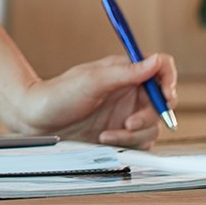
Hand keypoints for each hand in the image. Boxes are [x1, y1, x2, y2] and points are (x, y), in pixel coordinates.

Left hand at [12, 52, 178, 148]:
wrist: (36, 121)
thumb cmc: (58, 94)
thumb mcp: (93, 80)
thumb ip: (127, 72)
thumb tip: (156, 60)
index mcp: (126, 72)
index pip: (161, 69)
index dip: (169, 80)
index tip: (166, 95)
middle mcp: (129, 91)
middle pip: (162, 102)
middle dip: (150, 115)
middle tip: (129, 122)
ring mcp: (126, 113)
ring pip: (152, 126)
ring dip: (134, 133)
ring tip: (107, 133)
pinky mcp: (121, 134)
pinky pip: (140, 142)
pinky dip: (127, 143)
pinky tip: (104, 139)